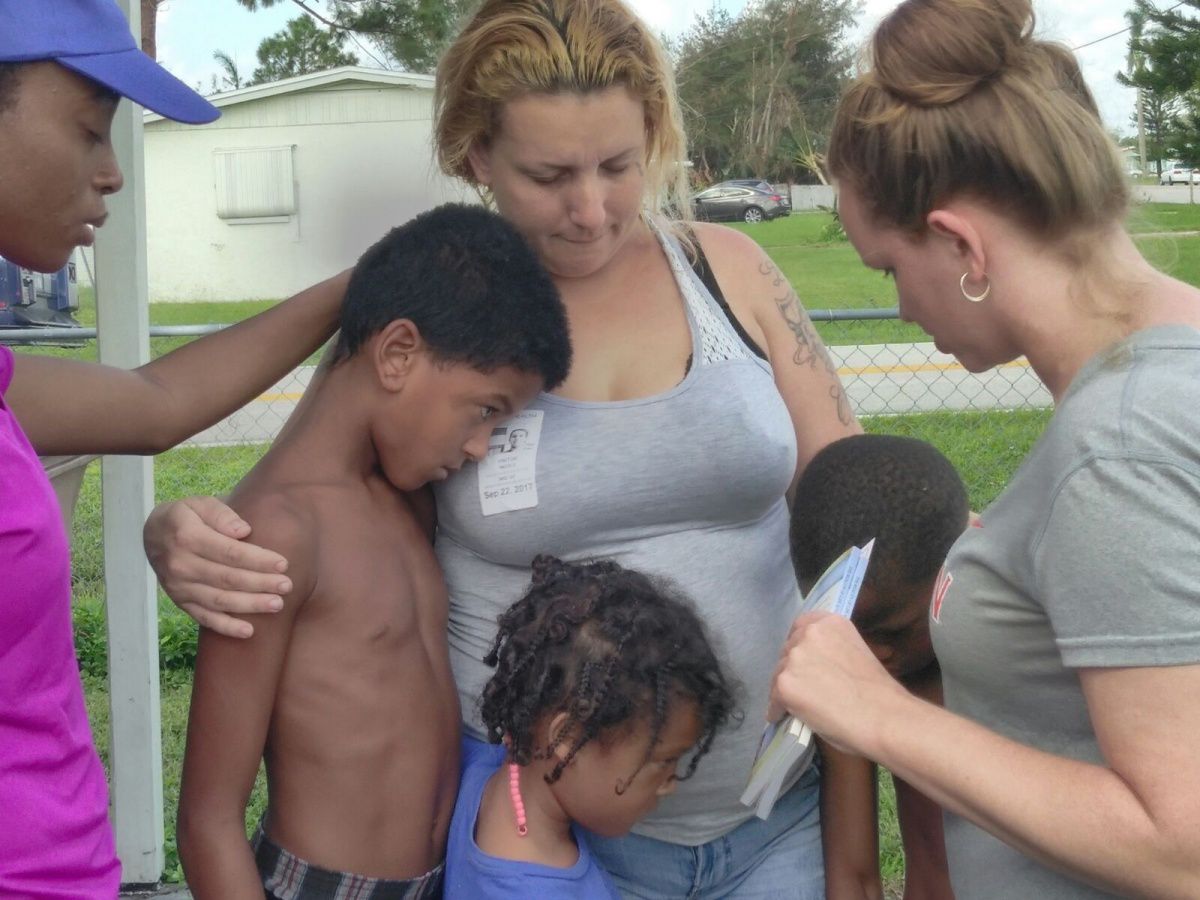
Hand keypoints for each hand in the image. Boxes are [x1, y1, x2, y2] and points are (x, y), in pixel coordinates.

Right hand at [143, 496, 290, 637]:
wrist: (153, 535)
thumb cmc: (187, 517)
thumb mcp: (200, 504)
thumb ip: (222, 514)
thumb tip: (243, 531)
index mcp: (187, 537)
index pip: (229, 552)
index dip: (258, 560)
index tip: (283, 564)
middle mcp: (181, 565)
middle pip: (227, 578)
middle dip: (260, 583)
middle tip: (286, 585)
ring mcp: (179, 587)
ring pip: (219, 600)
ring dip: (250, 605)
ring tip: (277, 604)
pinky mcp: (180, 602)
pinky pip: (204, 618)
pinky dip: (226, 627)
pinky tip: (248, 632)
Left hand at [768, 612, 909, 756]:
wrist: (883, 717)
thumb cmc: (879, 693)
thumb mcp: (856, 653)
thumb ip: (832, 651)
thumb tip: (816, 667)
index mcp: (830, 623)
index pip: (802, 626)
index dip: (800, 645)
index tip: (803, 660)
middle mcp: (809, 633)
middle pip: (788, 650)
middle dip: (792, 667)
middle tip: (802, 687)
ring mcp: (795, 658)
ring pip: (779, 674)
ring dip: (785, 688)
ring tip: (794, 705)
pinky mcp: (785, 683)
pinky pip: (774, 699)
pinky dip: (777, 710)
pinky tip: (782, 717)